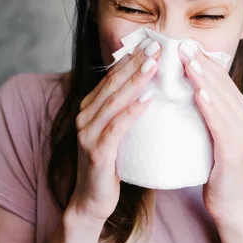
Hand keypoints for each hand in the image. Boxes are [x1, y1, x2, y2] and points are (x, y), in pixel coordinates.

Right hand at [68, 39, 161, 223]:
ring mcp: (87, 133)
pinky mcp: (96, 151)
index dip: (132, 58)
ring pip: (114, 100)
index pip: (113, 76)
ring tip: (155, 64)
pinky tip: (148, 99)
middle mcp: (85, 115)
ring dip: (135, 80)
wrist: (92, 200)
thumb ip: (127, 110)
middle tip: (157, 45)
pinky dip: (132, 111)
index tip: (153, 42)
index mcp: (91, 107)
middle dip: (136, 62)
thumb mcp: (118, 131)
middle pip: (113, 82)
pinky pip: (117, 126)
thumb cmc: (111, 164)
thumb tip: (153, 88)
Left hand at [179, 45, 242, 221]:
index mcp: (239, 111)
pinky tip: (199, 94)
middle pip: (223, 85)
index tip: (186, 44)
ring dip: (206, 79)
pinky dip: (211, 106)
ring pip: (223, 100)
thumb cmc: (210, 164)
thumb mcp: (206, 130)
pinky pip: (221, 124)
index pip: (221, 79)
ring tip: (190, 63)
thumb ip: (201, 108)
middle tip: (183, 45)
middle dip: (203, 63)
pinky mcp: (235, 151)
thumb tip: (179, 84)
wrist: (224, 201)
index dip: (204, 60)